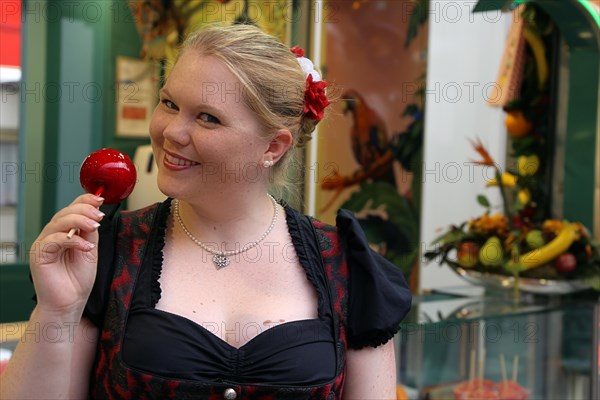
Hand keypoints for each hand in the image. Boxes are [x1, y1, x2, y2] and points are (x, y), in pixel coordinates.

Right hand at [29, 194, 104, 314]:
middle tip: (100, 215)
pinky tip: (86, 246)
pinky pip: (54, 240)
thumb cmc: (78, 279)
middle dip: (84, 210)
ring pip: (58, 222)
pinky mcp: (39, 255)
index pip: (71, 209)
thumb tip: (96, 214)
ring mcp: (43, 244)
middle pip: (65, 213)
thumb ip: (90, 233)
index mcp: (63, 232)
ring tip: (95, 226)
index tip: (100, 199)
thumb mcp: (90, 250)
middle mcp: (51, 235)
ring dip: (79, 221)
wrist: (69, 303)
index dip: (84, 200)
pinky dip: (72, 240)